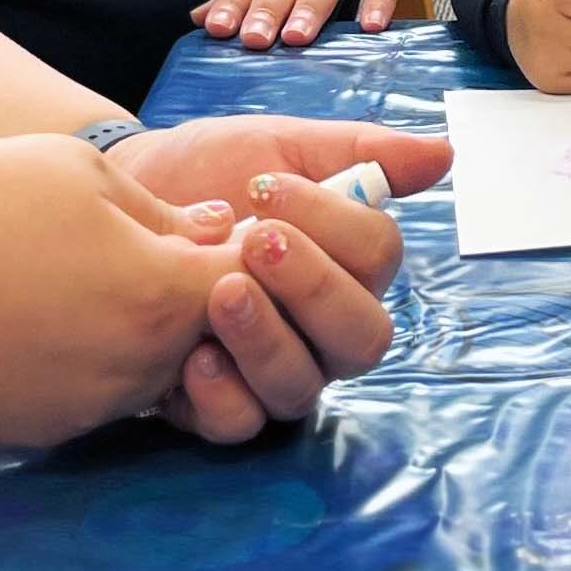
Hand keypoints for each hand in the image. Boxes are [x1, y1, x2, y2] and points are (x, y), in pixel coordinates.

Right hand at [0, 136, 248, 445]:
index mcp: (162, 297)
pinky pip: (100, 390)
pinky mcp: (48, 429)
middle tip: (143, 237)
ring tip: (79, 268)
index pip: (257, 282)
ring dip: (143, 324)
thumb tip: (221, 227)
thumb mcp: (78, 173)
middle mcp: (140, 368)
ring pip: (157, 365)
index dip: (251, 248)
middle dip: (199, 289)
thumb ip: (164, 208)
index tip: (225, 219)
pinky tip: (39, 311)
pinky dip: (90, 355)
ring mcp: (93, 408)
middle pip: (211, 331)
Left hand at [107, 117, 441, 441]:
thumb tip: (443, 152)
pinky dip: (222, 395)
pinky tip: (193, 356)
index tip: (267, 186)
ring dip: (267, 340)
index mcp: (351, 267)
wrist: (127, 197)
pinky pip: (241, 423)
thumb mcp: (280, 147)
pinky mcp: (219, 404)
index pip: (380, 260)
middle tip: (255, 242)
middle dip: (313, 289)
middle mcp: (325, 330)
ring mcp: (276, 372)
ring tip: (220, 293)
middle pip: (361, 338)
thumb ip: (359, 151)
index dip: (336, 224)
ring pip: (303, 387)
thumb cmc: (212, 173)